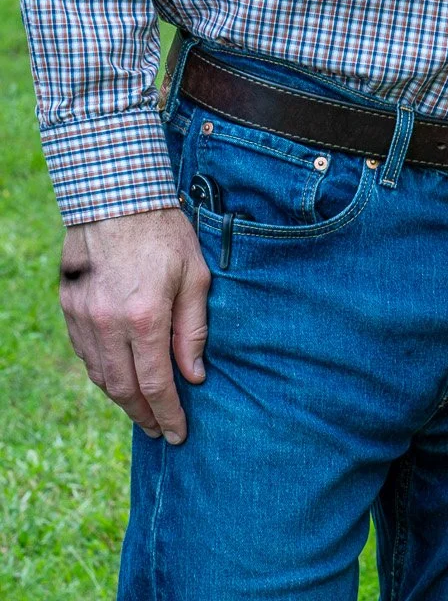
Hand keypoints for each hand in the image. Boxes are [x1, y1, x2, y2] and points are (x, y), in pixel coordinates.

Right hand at [58, 207, 210, 443]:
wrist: (115, 196)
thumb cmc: (164, 232)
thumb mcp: (194, 275)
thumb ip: (194, 329)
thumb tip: (194, 376)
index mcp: (144, 317)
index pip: (156, 384)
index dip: (168, 414)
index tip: (178, 434)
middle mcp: (108, 325)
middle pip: (124, 390)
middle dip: (144, 416)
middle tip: (159, 430)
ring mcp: (84, 318)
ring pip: (100, 377)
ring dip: (122, 399)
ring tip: (142, 411)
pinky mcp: (70, 308)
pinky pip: (86, 355)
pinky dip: (103, 373)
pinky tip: (120, 377)